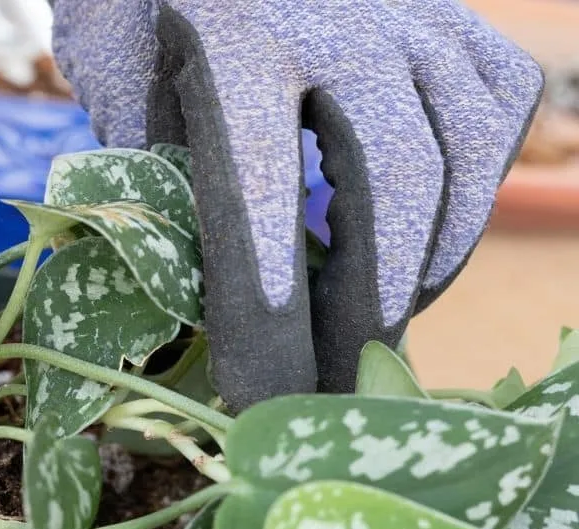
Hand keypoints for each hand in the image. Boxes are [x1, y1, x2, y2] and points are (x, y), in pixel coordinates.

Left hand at [53, 0, 542, 409]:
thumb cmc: (142, 9)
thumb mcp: (125, 94)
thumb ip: (164, 184)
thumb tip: (210, 311)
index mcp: (232, 36)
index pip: (261, 204)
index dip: (268, 320)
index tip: (264, 396)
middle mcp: (340, 13)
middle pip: (395, 182)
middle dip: (367, 308)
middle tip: (331, 384)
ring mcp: (410, 5)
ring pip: (465, 151)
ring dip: (426, 260)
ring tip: (372, 323)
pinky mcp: (451, 9)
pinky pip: (498, 106)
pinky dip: (474, 193)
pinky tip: (420, 241)